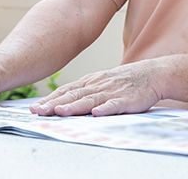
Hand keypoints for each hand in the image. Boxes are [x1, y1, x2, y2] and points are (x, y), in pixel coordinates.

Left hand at [29, 59, 165, 116]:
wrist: (152, 74)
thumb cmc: (125, 80)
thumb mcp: (103, 81)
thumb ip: (85, 91)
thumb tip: (61, 102)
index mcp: (92, 81)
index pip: (67, 90)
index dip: (50, 99)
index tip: (34, 108)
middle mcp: (99, 84)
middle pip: (74, 95)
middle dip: (55, 104)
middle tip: (38, 112)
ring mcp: (113, 91)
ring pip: (90, 99)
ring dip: (74, 106)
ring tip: (60, 112)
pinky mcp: (127, 99)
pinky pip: (115, 104)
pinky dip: (105, 108)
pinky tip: (97, 113)